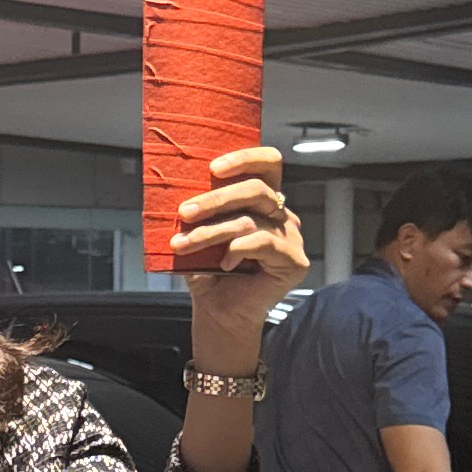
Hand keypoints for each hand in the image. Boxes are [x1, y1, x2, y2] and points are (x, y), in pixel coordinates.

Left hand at [170, 144, 306, 353]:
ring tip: (183, 244)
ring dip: (211, 231)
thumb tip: (177, 184)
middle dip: (215, 200)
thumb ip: (201, 208)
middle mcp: (281, 215)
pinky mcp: (294, 261)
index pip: (267, 164)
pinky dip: (238, 249)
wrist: (218, 313)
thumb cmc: (209, 272)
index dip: (245, 158)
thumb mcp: (201, 231)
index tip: (212, 167)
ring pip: (250, 220)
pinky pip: (264, 242)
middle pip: (256, 190)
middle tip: (184, 212)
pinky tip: (224, 263)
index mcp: (264, 201)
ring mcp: (291, 237)